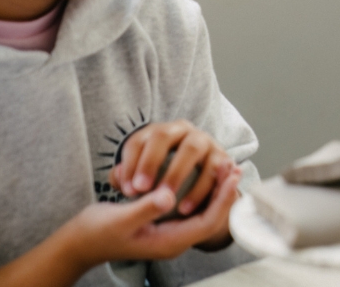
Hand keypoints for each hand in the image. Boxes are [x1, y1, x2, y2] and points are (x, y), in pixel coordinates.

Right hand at [65, 169, 240, 267]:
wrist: (77, 244)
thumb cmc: (95, 232)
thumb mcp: (120, 219)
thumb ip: (146, 208)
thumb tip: (168, 197)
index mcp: (167, 243)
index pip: (207, 223)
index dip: (222, 198)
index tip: (231, 175)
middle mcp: (172, 241)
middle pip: (210, 217)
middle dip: (223, 192)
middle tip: (233, 165)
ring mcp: (168, 234)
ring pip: (202, 213)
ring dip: (214, 190)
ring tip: (224, 166)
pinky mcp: (162, 225)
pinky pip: (191, 210)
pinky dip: (200, 191)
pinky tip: (204, 174)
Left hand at [111, 120, 233, 218]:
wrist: (198, 181)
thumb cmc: (161, 180)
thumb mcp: (138, 177)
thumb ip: (124, 178)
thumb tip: (118, 178)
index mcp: (156, 133)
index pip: (138, 140)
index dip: (130, 163)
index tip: (126, 189)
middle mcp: (181, 131)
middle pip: (163, 136)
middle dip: (150, 162)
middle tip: (141, 189)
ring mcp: (203, 141)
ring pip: (191, 148)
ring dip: (177, 173)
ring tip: (165, 198)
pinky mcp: (221, 156)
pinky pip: (213, 168)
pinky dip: (200, 189)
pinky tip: (185, 208)